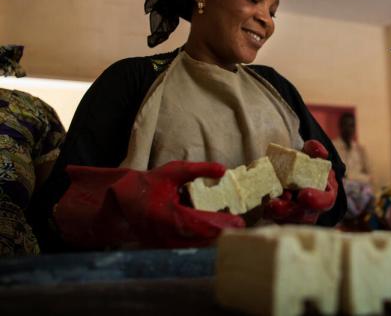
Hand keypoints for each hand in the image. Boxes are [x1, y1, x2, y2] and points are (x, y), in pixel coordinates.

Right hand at [55, 161, 244, 248]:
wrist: (122, 200)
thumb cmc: (150, 183)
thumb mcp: (174, 171)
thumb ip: (199, 170)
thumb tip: (223, 169)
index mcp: (167, 214)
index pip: (200, 223)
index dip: (220, 224)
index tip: (239, 221)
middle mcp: (165, 233)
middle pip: (201, 239)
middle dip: (222, 233)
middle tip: (242, 228)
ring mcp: (163, 242)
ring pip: (195, 245)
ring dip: (214, 240)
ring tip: (234, 231)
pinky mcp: (163, 246)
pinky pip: (187, 246)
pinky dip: (203, 242)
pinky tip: (217, 236)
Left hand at [263, 140, 337, 224]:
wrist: (297, 175)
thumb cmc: (308, 167)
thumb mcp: (314, 156)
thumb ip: (316, 150)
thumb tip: (317, 150)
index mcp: (326, 195)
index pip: (326, 201)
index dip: (317, 200)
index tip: (304, 193)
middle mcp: (313, 209)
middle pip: (304, 216)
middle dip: (289, 210)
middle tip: (276, 203)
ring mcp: (297, 216)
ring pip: (288, 221)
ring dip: (276, 213)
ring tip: (268, 203)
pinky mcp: (282, 218)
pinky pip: (275, 219)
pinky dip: (269, 212)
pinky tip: (263, 204)